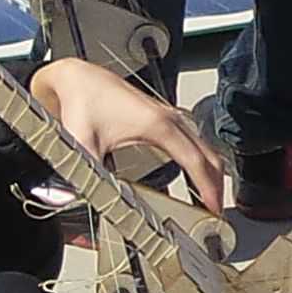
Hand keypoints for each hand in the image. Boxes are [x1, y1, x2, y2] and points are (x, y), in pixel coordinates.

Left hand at [34, 56, 226, 209]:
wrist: (78, 79)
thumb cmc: (83, 101)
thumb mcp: (82, 141)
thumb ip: (83, 173)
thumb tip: (73, 199)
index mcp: (157, 125)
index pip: (195, 161)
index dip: (207, 188)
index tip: (213, 209)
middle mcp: (168, 118)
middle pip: (209, 154)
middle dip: (217, 185)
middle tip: (216, 213)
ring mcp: (168, 116)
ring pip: (205, 146)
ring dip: (211, 173)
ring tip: (210, 199)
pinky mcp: (162, 117)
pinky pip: (194, 141)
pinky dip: (201, 160)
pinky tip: (194, 175)